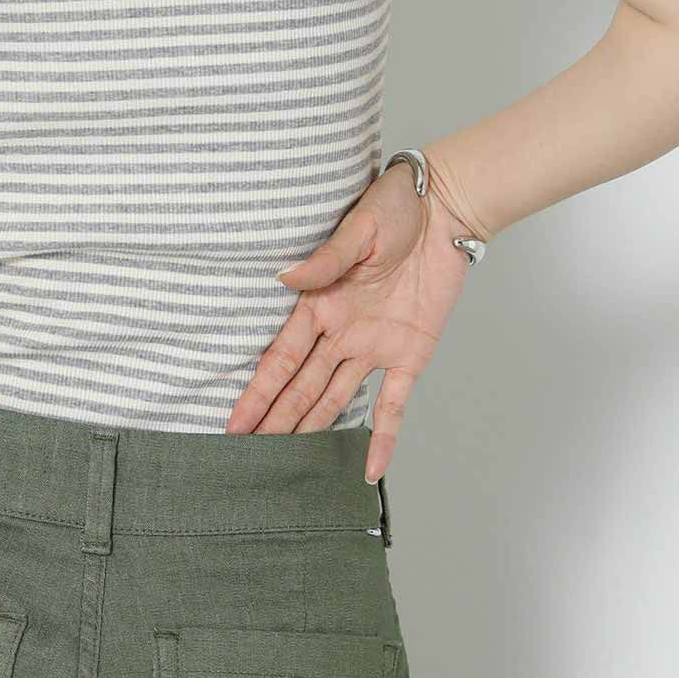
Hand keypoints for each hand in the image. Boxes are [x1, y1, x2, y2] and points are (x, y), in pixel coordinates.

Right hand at [224, 161, 476, 480]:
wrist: (444, 210)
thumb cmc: (395, 207)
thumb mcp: (358, 230)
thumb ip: (325, 261)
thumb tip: (284, 278)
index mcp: (321, 304)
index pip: (282, 358)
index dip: (259, 392)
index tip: (234, 423)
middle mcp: (341, 332)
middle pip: (301, 386)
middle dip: (275, 421)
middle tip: (249, 459)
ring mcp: (374, 347)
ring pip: (334, 399)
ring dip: (311, 430)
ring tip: (287, 465)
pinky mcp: (410, 354)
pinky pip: (393, 404)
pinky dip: (383, 437)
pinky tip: (369, 469)